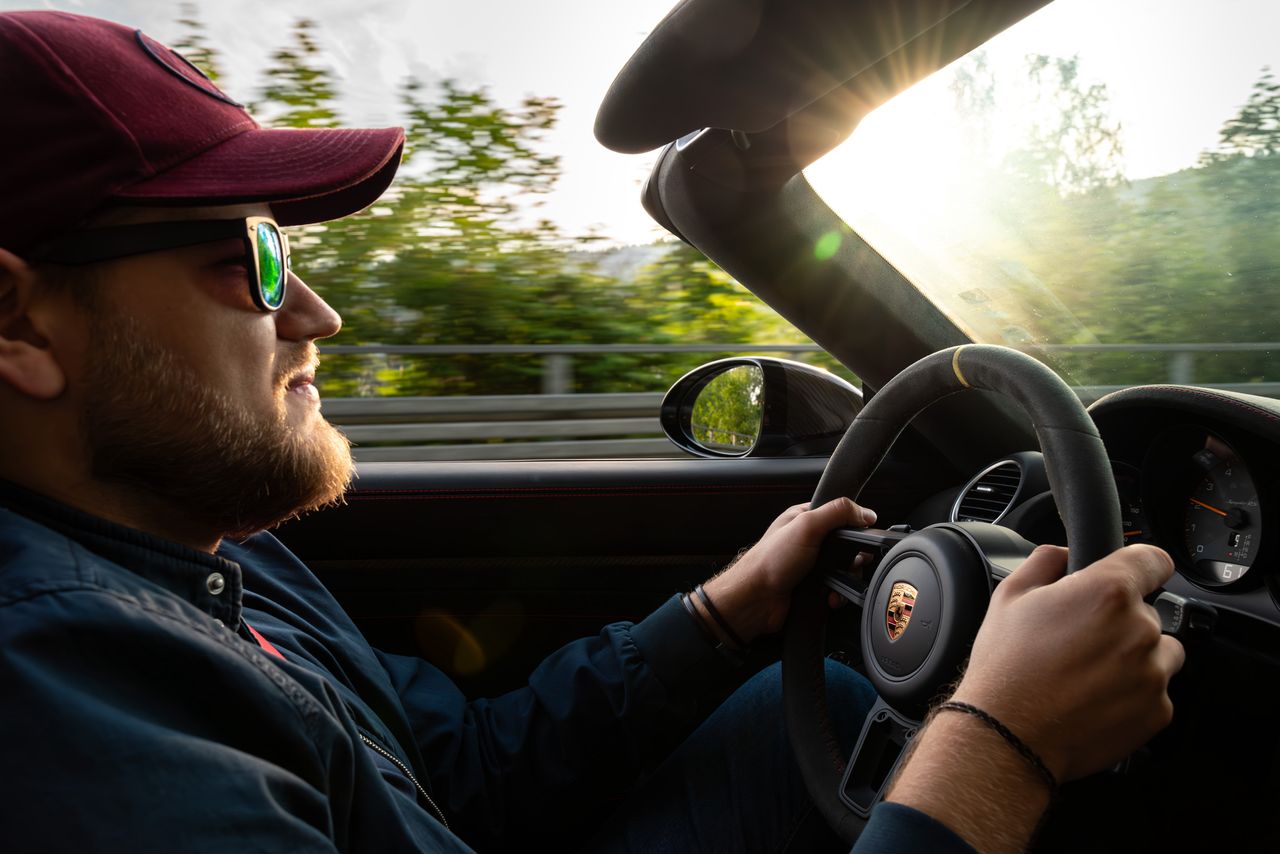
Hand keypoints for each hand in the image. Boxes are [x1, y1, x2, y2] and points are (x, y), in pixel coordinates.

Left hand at [699, 497, 875, 643]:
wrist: (755, 600)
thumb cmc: (770, 561)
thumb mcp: (806, 526)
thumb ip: (838, 513)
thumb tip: (866, 512)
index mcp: (804, 519)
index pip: (840, 514)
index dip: (854, 525)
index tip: (862, 536)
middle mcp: (807, 541)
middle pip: (847, 545)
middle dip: (853, 558)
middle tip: (850, 563)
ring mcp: (810, 565)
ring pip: (844, 570)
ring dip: (846, 579)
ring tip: (837, 582)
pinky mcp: (812, 587)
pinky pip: (836, 590)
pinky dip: (838, 595)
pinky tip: (830, 597)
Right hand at [949, 543, 1185, 781]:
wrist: (1010, 735)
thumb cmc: (1007, 667)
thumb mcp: (1010, 596)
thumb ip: (1045, 560)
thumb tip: (1064, 554)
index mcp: (1108, 591)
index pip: (1152, 559)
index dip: (1140, 564)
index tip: (1135, 573)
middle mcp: (1140, 629)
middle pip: (1149, 612)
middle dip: (1121, 620)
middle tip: (1081, 639)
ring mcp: (1153, 673)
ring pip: (1160, 652)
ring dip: (1136, 656)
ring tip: (1090, 672)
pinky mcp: (1158, 711)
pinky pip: (1156, 691)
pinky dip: (1133, 693)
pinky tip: (1095, 697)